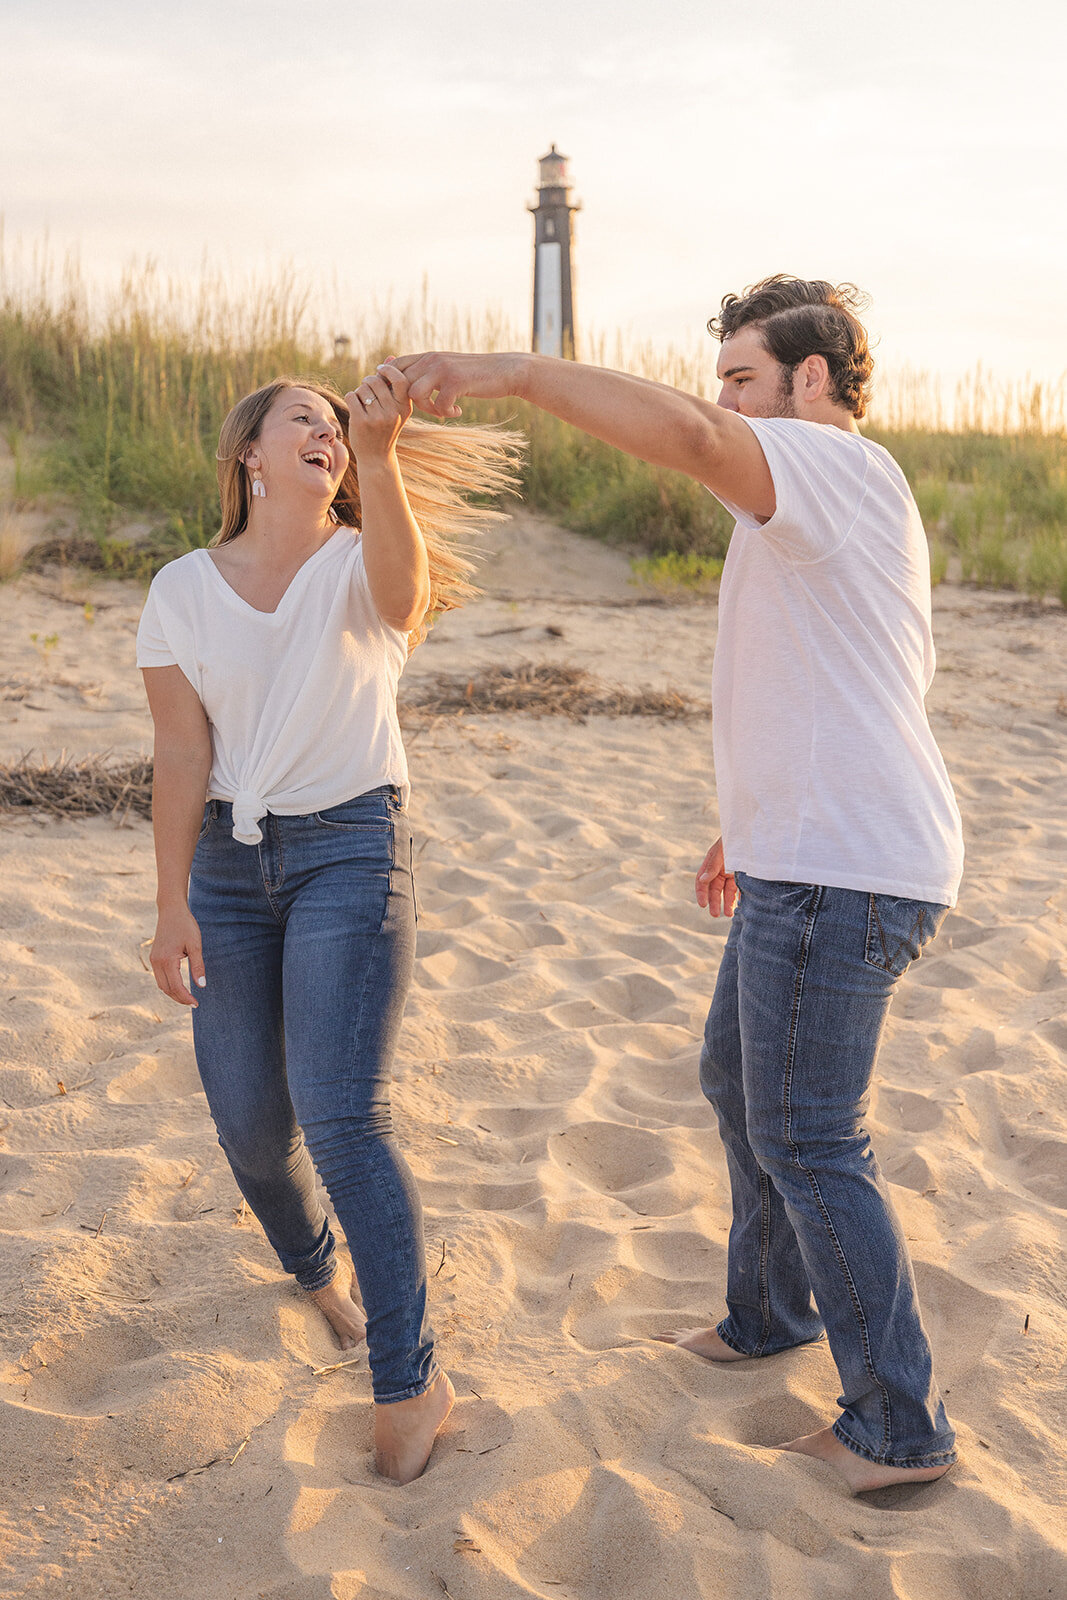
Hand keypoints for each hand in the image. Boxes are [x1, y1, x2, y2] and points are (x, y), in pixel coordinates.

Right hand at [150, 905, 205, 1006]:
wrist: (171, 910)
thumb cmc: (185, 925)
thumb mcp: (195, 945)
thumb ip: (198, 966)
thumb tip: (201, 985)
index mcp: (167, 960)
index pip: (176, 987)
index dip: (186, 997)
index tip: (196, 1003)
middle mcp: (157, 962)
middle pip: (166, 989)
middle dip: (179, 998)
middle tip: (193, 1003)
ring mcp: (153, 960)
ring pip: (161, 984)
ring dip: (173, 993)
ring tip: (187, 997)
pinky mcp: (154, 957)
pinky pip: (159, 977)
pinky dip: (168, 985)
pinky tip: (179, 986)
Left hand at [345, 363, 412, 458]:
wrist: (377, 457)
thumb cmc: (386, 428)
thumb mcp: (395, 408)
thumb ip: (393, 383)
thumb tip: (390, 357)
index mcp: (405, 407)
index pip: (400, 379)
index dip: (388, 370)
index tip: (380, 371)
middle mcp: (393, 412)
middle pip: (375, 381)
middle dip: (368, 382)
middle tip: (367, 390)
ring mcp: (378, 417)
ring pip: (362, 388)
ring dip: (359, 392)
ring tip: (363, 403)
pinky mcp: (362, 421)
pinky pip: (352, 396)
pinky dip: (351, 398)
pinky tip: (355, 407)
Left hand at [390, 351, 523, 418]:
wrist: (505, 370)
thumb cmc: (475, 374)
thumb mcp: (449, 368)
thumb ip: (429, 371)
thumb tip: (407, 383)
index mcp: (428, 356)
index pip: (396, 365)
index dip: (393, 384)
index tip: (405, 400)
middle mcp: (432, 359)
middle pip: (401, 382)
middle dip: (410, 402)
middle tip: (429, 408)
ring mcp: (443, 369)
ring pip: (415, 394)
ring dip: (427, 408)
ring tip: (443, 411)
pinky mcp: (456, 381)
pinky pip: (439, 404)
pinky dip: (447, 413)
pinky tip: (458, 411)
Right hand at [695, 837, 737, 918]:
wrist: (753, 830)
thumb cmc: (735, 838)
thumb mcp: (723, 851)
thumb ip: (713, 866)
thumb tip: (702, 880)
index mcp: (711, 862)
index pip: (702, 881)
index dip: (701, 893)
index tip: (703, 905)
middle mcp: (720, 868)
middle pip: (714, 888)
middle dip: (714, 902)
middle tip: (715, 915)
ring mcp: (732, 871)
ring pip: (727, 890)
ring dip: (727, 902)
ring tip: (728, 914)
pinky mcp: (743, 874)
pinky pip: (740, 888)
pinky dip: (739, 897)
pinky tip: (740, 905)